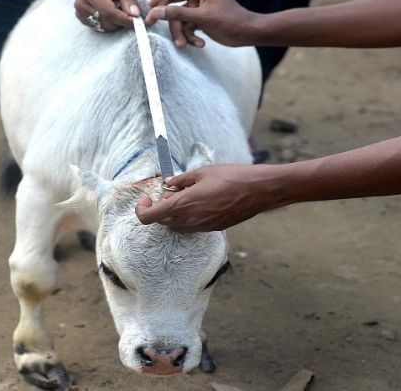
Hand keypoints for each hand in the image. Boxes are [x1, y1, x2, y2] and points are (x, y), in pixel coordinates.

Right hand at [74, 0, 139, 31]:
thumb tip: (135, 15)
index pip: (109, 12)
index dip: (124, 19)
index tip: (138, 21)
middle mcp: (82, 4)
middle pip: (107, 22)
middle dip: (121, 20)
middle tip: (129, 10)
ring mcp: (80, 13)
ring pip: (105, 26)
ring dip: (116, 21)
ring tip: (118, 7)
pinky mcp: (82, 19)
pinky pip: (100, 27)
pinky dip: (110, 22)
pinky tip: (110, 11)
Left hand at [135, 164, 280, 231]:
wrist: (258, 191)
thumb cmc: (231, 177)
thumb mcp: (202, 172)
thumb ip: (181, 180)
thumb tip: (169, 184)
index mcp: (182, 205)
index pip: (148, 217)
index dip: (142, 209)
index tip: (147, 198)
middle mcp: (189, 220)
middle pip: (162, 221)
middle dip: (160, 208)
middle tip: (170, 192)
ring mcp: (201, 227)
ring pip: (176, 226)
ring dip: (174, 214)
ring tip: (186, 195)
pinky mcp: (212, 228)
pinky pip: (191, 226)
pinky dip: (188, 217)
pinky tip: (200, 201)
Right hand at [145, 0, 258, 47]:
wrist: (248, 34)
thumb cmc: (231, 21)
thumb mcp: (202, 17)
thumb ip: (177, 14)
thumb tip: (155, 12)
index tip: (152, 5)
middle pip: (171, 1)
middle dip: (167, 16)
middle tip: (151, 24)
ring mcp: (197, 7)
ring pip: (178, 18)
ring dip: (180, 32)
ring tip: (184, 44)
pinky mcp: (199, 19)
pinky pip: (186, 26)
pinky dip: (190, 36)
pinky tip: (200, 43)